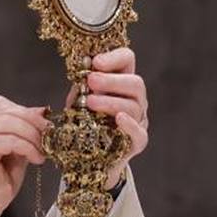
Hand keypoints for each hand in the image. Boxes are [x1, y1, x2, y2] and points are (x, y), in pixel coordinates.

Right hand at [0, 97, 50, 216]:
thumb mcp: (13, 154)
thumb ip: (23, 134)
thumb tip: (41, 113)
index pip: (1, 105)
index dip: (26, 112)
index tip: (44, 126)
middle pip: (6, 109)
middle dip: (33, 122)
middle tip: (50, 135)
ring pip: (10, 122)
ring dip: (32, 136)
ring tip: (42, 151)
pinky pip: (11, 139)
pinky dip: (28, 148)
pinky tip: (36, 159)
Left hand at [80, 47, 148, 188]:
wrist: (88, 159)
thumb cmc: (84, 124)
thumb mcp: (78, 101)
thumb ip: (81, 86)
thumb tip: (80, 67)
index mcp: (121, 82)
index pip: (127, 60)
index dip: (114, 57)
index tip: (95, 62)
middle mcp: (135, 99)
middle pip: (135, 83)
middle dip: (111, 81)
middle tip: (91, 82)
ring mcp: (139, 120)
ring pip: (134, 106)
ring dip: (110, 102)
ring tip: (89, 103)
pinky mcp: (137, 142)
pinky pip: (139, 133)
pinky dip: (129, 125)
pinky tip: (117, 119)